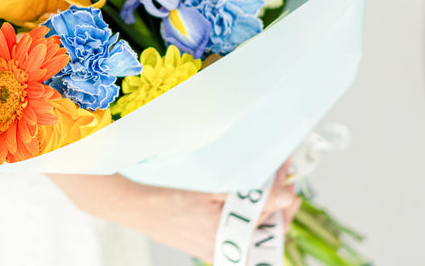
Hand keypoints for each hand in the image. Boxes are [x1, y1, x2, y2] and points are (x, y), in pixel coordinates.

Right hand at [48, 161, 299, 261]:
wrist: (134, 207)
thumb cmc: (167, 202)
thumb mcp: (211, 194)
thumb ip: (251, 198)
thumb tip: (284, 196)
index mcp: (232, 243)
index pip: (276, 225)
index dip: (287, 197)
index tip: (289, 173)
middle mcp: (229, 251)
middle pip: (271, 229)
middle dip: (281, 201)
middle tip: (283, 173)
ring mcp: (220, 247)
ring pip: (257, 229)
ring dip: (266, 204)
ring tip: (269, 180)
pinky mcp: (212, 242)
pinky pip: (240, 230)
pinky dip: (249, 211)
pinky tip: (247, 194)